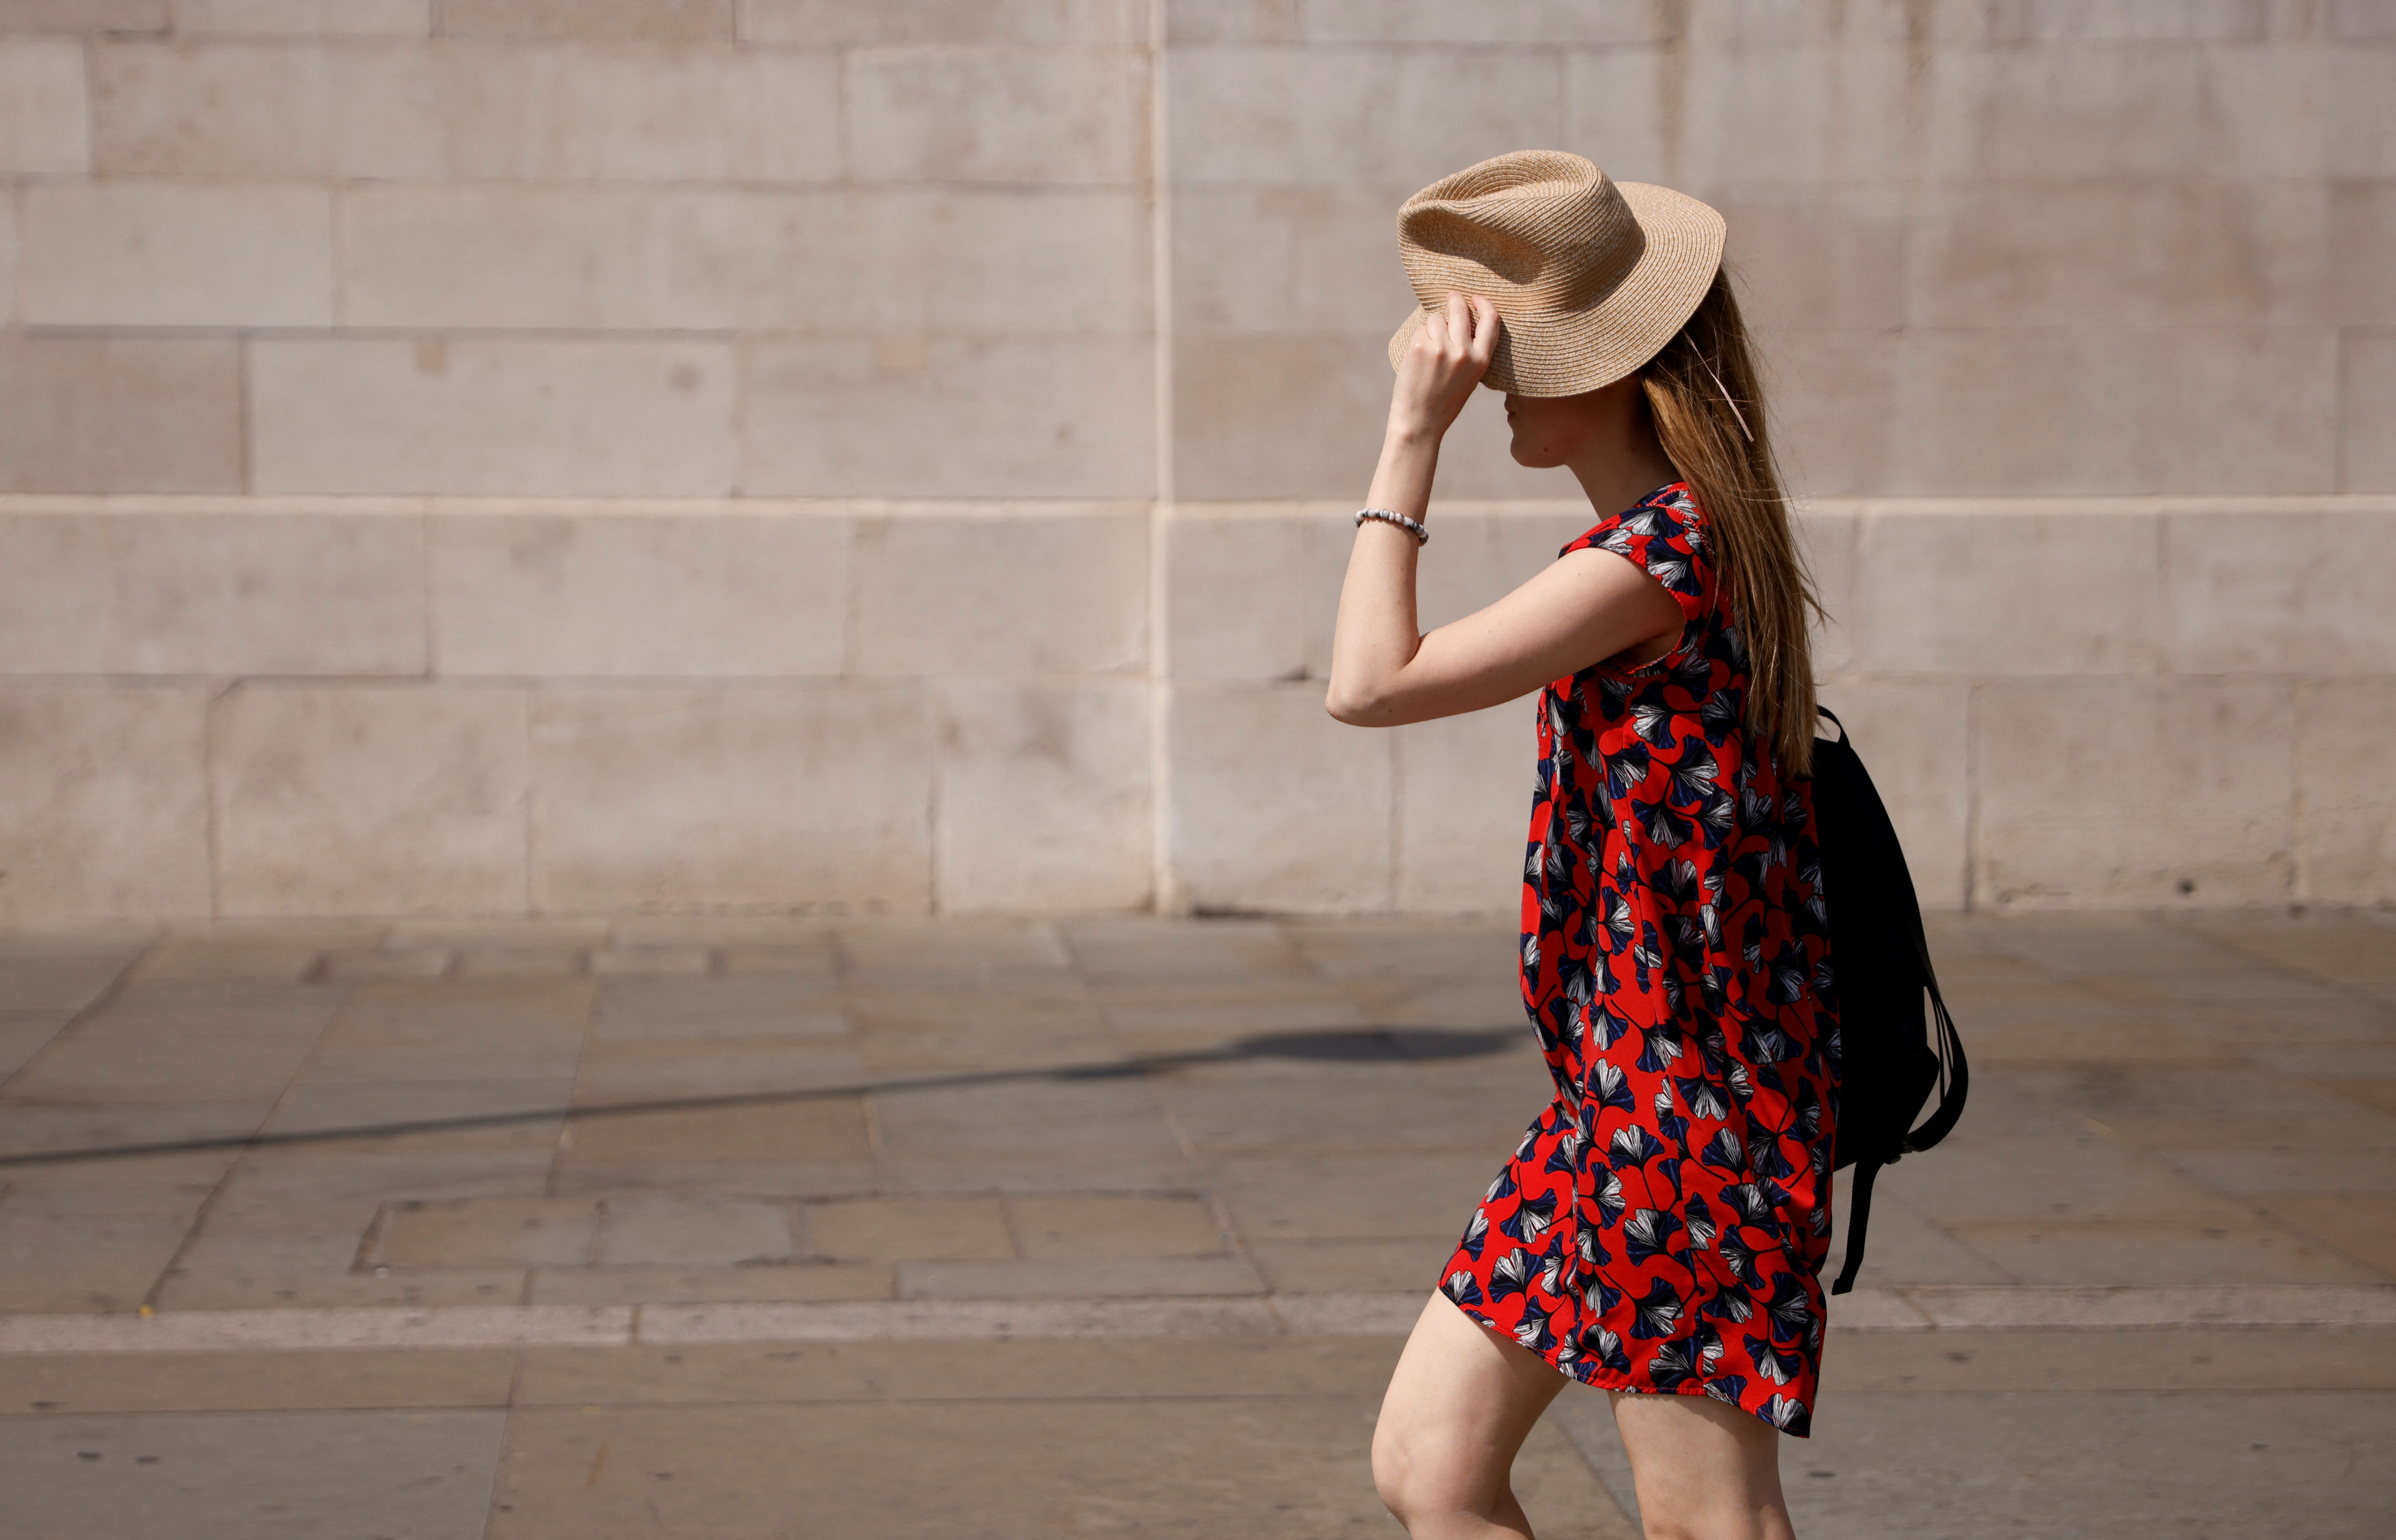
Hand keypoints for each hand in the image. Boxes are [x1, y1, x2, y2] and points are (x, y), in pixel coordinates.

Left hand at [1388, 290, 1499, 442]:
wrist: (1420, 422)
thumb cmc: (1444, 401)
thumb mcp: (1470, 378)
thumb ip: (1471, 351)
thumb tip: (1461, 320)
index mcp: (1481, 359)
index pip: (1491, 320)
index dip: (1484, 303)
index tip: (1475, 297)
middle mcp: (1463, 352)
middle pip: (1460, 309)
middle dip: (1454, 299)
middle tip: (1451, 297)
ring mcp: (1441, 348)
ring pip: (1437, 318)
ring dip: (1432, 325)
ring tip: (1430, 348)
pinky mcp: (1420, 347)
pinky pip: (1421, 330)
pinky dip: (1419, 337)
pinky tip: (1418, 357)